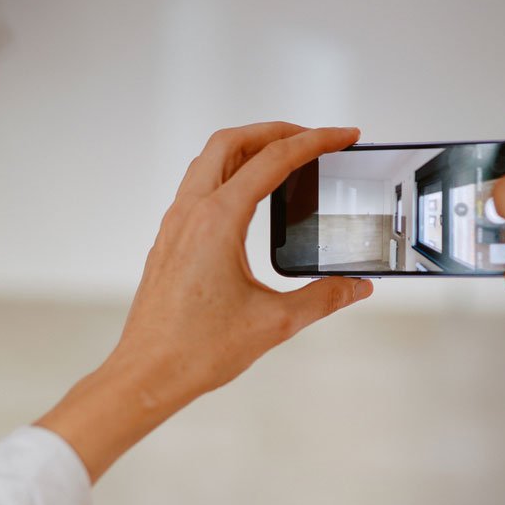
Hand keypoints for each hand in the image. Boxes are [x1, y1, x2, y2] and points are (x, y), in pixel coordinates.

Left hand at [38, 123, 372, 479]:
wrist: (147, 374)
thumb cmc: (197, 350)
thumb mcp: (275, 322)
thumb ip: (323, 298)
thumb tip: (356, 286)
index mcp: (218, 219)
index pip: (274, 160)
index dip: (315, 141)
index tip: (344, 136)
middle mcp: (192, 212)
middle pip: (232, 142)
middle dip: (276, 131)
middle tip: (313, 138)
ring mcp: (175, 225)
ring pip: (210, 161)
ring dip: (248, 149)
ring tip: (286, 159)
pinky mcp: (170, 241)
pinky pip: (198, 187)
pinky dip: (229, 174)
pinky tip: (251, 197)